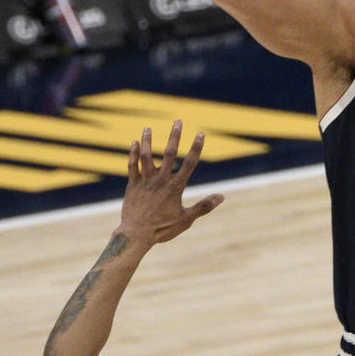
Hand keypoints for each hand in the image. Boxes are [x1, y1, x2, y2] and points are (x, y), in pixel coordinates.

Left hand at [120, 121, 223, 245]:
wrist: (136, 235)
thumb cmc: (162, 229)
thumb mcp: (186, 219)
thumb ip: (203, 206)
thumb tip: (222, 197)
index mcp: (175, 188)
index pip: (189, 164)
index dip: (196, 148)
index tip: (200, 134)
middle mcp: (160, 181)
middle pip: (169, 153)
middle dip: (175, 136)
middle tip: (178, 121)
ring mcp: (145, 181)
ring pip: (147, 156)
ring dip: (148, 140)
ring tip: (149, 127)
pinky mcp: (132, 185)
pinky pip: (132, 165)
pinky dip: (134, 153)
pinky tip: (135, 142)